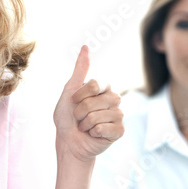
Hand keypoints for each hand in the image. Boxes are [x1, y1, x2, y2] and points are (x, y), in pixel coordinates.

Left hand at [53, 46, 123, 161]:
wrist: (68, 141)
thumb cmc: (67, 117)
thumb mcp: (70, 90)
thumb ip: (80, 70)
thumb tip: (85, 46)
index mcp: (104, 87)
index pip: (95, 84)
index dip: (79, 95)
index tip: (73, 101)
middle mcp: (114, 98)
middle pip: (94, 101)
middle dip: (80, 112)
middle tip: (79, 118)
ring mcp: (118, 114)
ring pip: (98, 116)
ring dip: (85, 124)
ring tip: (86, 126)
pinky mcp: (120, 130)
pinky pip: (104, 128)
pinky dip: (93, 133)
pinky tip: (94, 134)